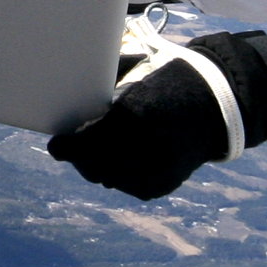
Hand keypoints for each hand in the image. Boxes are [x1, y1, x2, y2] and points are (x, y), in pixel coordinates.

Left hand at [47, 59, 227, 200]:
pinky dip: (122, 175)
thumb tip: (67, 103)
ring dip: (98, 169)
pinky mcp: (166, 183)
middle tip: (70, 151)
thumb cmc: (164, 83)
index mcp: (136, 116)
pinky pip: (132, 186)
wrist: (211, 105)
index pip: (90, 142)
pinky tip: (122, 160)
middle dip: (79, 160)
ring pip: (111, 181)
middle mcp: (148, 147)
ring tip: (94, 154)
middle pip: (96, 168)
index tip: (55, 146)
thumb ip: (101, 92)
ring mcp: (159, 170)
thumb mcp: (133, 79)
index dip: (67, 148)